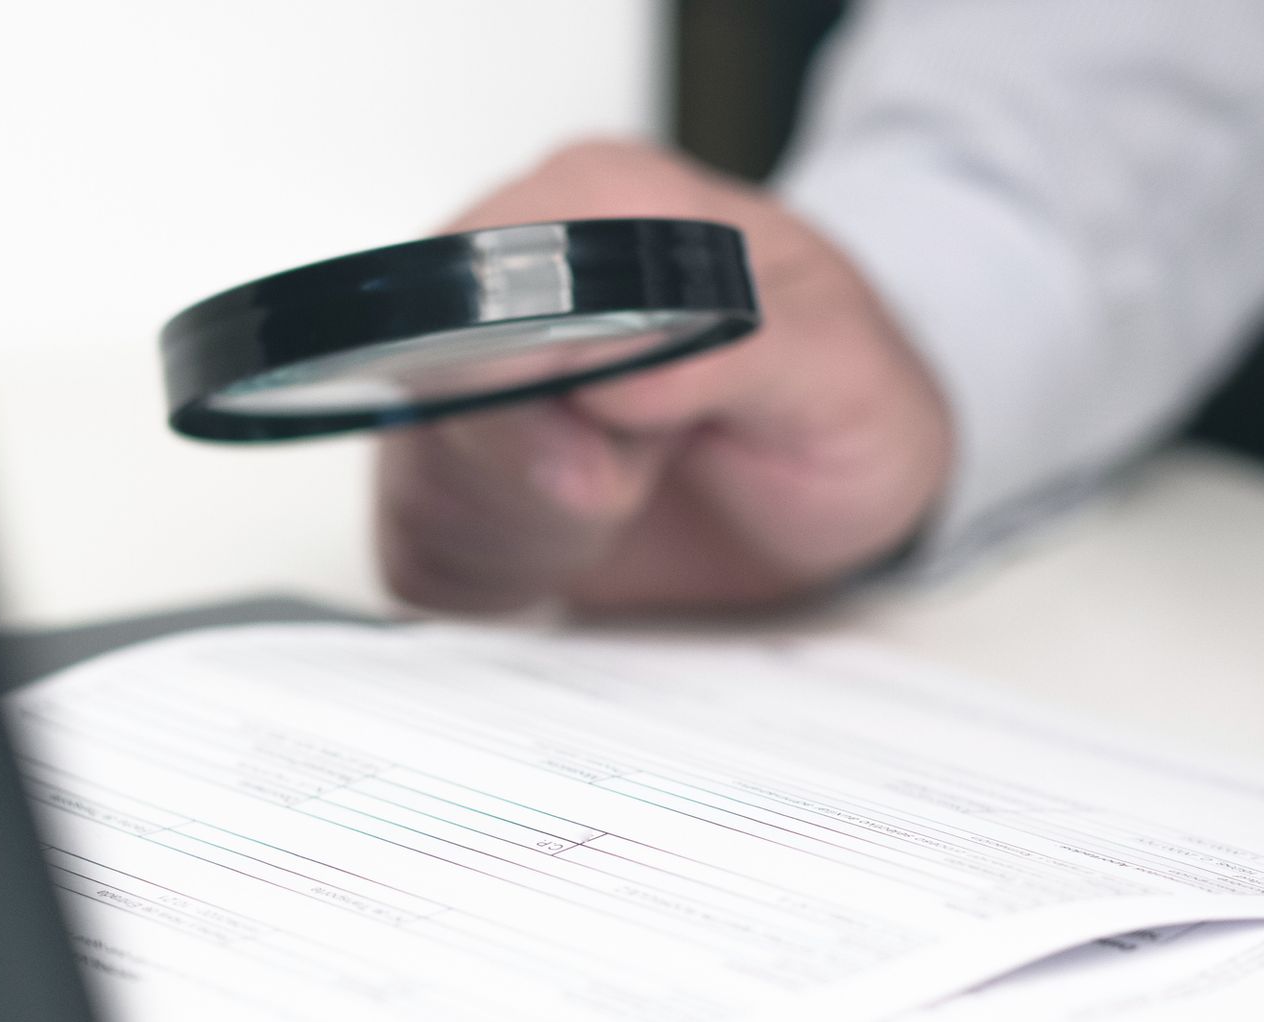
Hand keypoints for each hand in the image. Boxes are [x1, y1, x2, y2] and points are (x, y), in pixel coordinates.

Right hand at [375, 140, 953, 612]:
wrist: (832, 483)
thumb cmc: (839, 406)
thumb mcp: (842, 373)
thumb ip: (742, 354)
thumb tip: (624, 373)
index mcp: (594, 205)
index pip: (478, 293)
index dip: (522, 394)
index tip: (598, 465)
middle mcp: (506, 283)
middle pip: (430, 402)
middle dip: (537, 483)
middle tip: (630, 487)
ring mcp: (461, 381)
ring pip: (421, 491)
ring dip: (528, 536)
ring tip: (622, 506)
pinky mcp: (449, 475)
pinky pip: (423, 554)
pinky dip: (504, 575)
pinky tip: (577, 546)